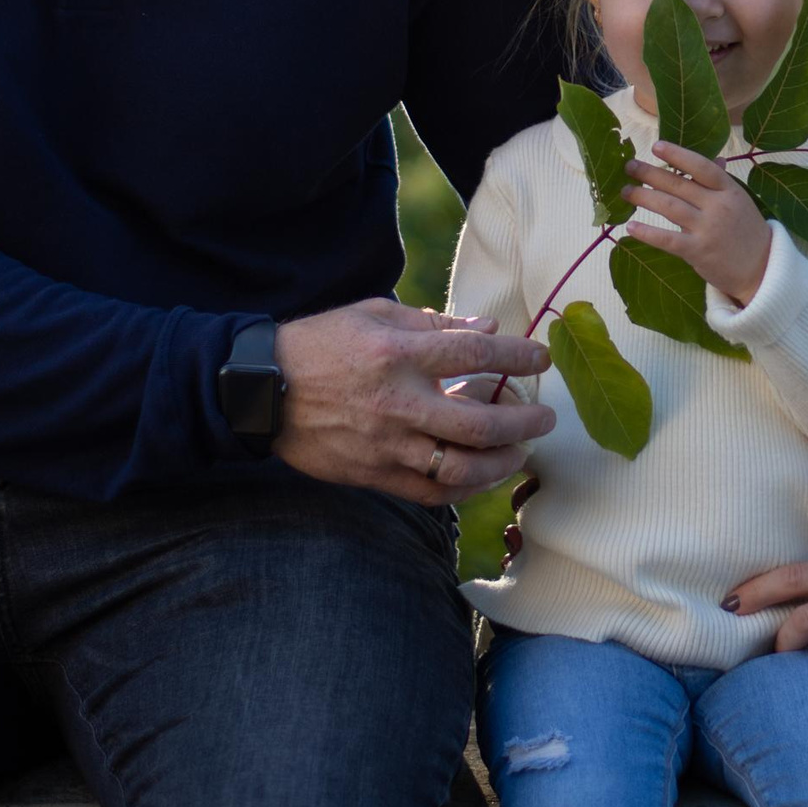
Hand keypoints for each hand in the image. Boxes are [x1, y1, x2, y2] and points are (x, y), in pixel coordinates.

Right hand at [269, 299, 554, 504]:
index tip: (541, 360)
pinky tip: (482, 476)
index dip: (516, 358)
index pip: (474, 354)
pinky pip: (430, 493)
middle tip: (546, 419)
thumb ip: (434, 323)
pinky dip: (464, 489)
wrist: (261, 391)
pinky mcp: (373, 474)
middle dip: (523, 422)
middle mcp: (397, 402)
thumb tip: (487, 329)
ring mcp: (386, 444)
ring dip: (501, 463)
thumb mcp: (374, 313)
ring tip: (520, 452)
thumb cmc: (320, 344)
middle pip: (478, 421)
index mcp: (398, 353)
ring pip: (459, 467)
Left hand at [622, 140, 772, 304]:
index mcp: (730, 189)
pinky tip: (631, 226)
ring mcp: (708, 229)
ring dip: (643, 197)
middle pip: (678, 185)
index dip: (678, 155)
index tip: (656, 147)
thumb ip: (721, 182)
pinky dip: (647, 232)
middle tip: (629, 167)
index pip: (701, 167)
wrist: (761, 269)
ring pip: (669, 207)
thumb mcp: (739, 202)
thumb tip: (715, 157)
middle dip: (650, 174)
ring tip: (625, 192)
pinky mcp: (698, 251)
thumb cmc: (746, 232)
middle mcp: (718, 206)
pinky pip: (667, 239)